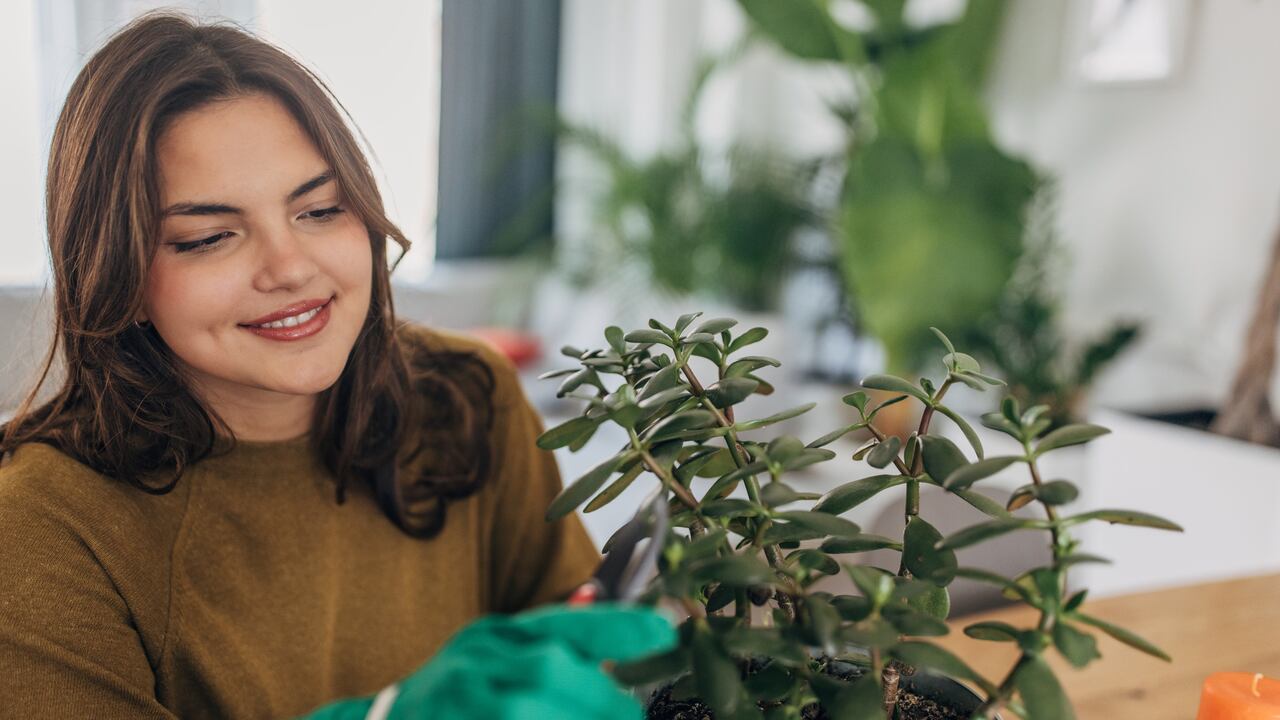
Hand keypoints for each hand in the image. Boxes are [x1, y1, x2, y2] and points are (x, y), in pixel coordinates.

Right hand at [301, 603, 675, 719]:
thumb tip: (596, 593)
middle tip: (631, 714)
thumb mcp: (496, 653)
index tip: (667, 629)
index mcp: (498, 635)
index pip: (566, 621)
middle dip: (603, 699)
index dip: (621, 625)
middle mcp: (477, 660)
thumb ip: (547, 635)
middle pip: (553, 671)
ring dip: (577, 718)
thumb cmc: (454, 695)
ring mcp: (462, 698)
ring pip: (531, 707)